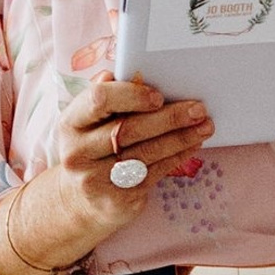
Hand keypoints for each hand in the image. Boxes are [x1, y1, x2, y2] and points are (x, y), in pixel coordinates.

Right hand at [33, 72, 215, 251]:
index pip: (98, 100)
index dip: (131, 95)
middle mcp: (78, 152)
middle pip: (128, 130)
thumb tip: (122, 73)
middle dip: (169, 118)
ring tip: (205, 126)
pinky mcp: (116, 200)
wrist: (79, 201)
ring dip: (181, 138)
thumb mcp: (88, 122)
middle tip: (198, 109)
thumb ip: (106, 97)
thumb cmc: (91, 148)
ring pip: (146, 153)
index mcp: (70, 123)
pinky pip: (154, 173)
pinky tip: (192, 145)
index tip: (159, 95)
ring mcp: (95, 180)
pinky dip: (177, 157)